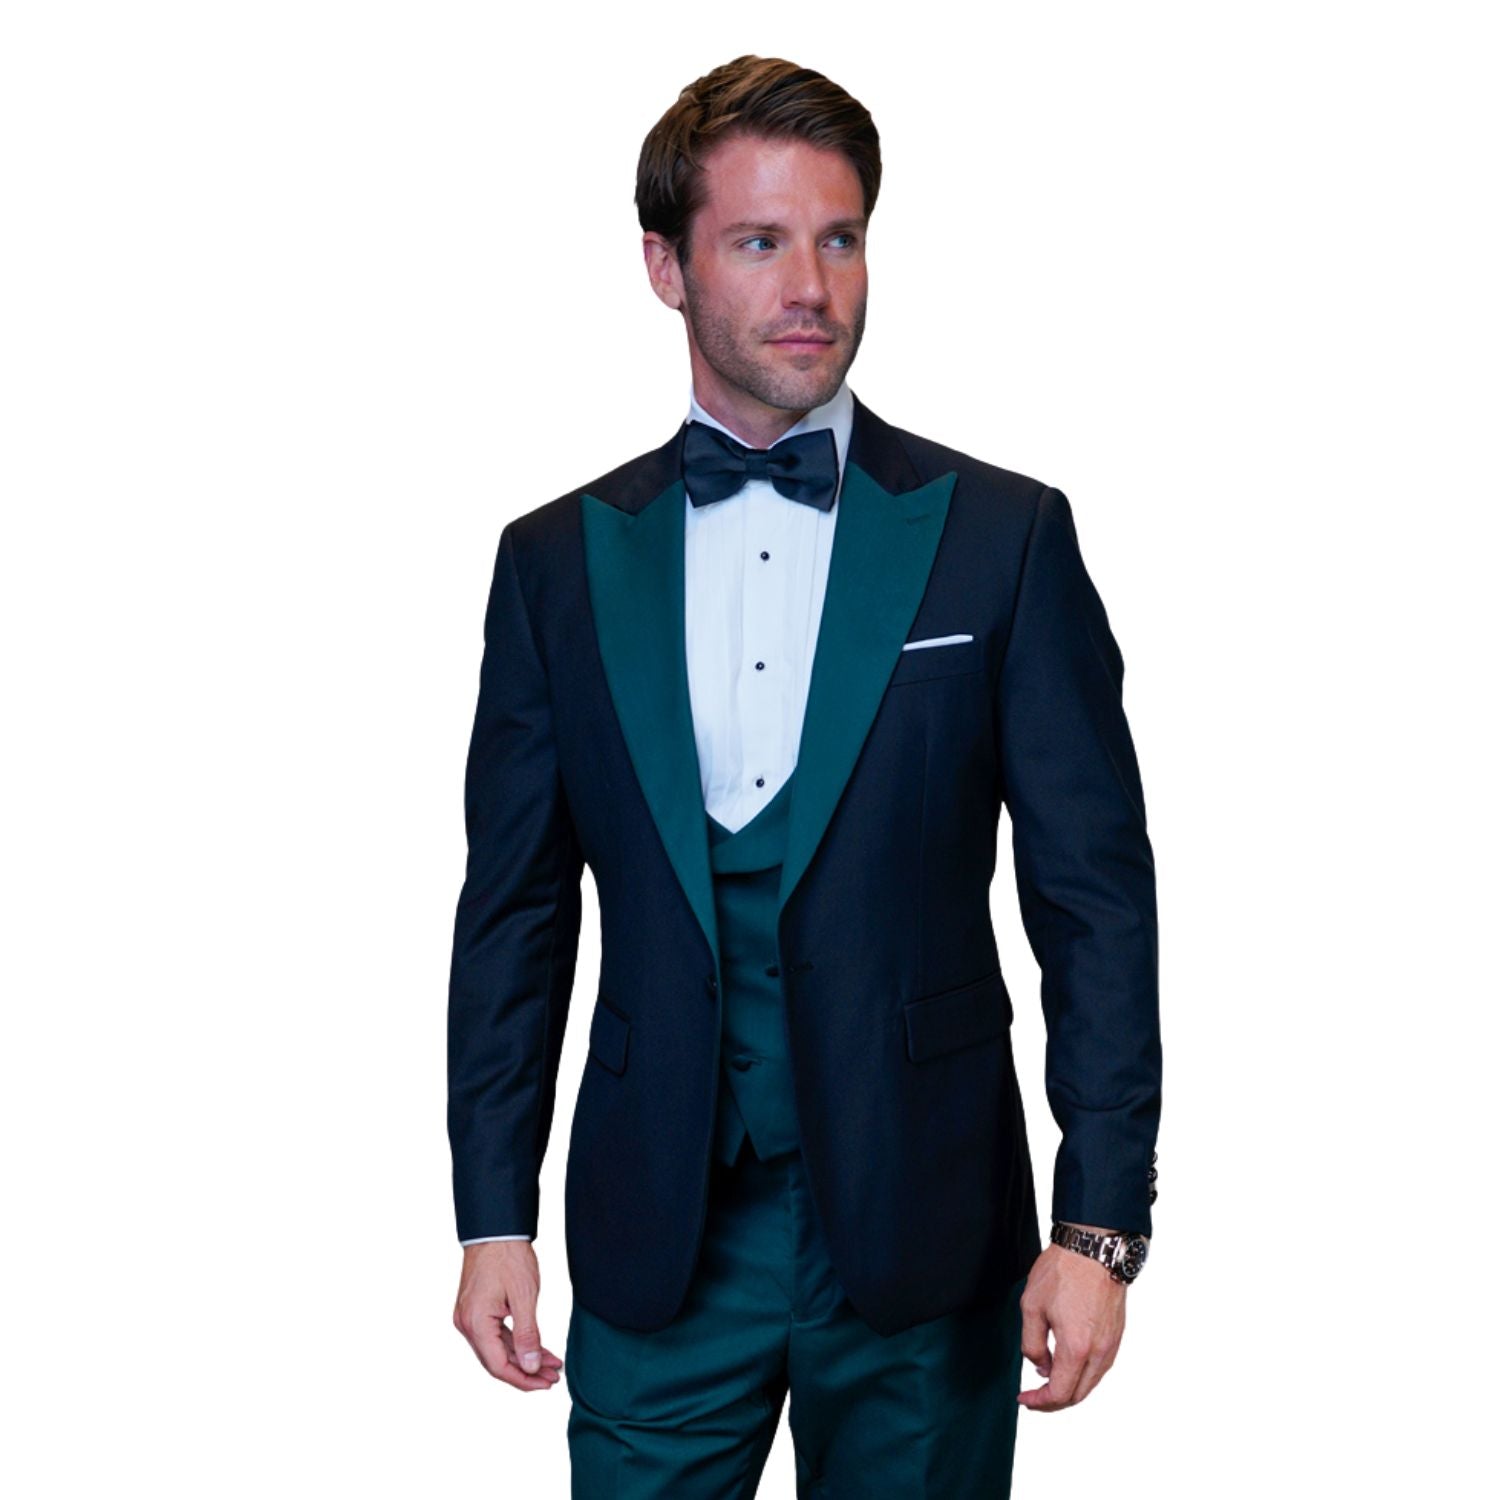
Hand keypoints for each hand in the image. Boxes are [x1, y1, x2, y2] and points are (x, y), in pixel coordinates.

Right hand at [453, 1241, 563, 1390]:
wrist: (495, 1228)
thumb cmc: (509, 1257)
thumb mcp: (525, 1296)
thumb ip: (527, 1335)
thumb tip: (532, 1367)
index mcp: (476, 1322)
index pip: (499, 1365)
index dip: (524, 1379)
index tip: (546, 1383)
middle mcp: (466, 1323)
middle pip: (496, 1361)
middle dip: (527, 1371)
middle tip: (553, 1376)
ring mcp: (468, 1317)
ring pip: (496, 1349)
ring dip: (523, 1358)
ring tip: (551, 1364)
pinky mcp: (474, 1310)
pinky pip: (494, 1335)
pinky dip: (515, 1343)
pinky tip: (535, 1348)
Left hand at [1017, 1233, 1126, 1411]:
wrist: (1095, 1248)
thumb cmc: (1063, 1271)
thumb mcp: (1032, 1306)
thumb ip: (1032, 1343)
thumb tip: (1041, 1366)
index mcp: (1076, 1348)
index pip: (1059, 1393)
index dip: (1039, 1402)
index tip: (1024, 1399)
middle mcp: (1099, 1352)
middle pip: (1078, 1395)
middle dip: (1054, 1401)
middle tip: (1034, 1395)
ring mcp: (1111, 1344)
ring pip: (1091, 1383)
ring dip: (1070, 1388)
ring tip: (1047, 1377)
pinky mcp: (1116, 1334)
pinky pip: (1100, 1367)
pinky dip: (1083, 1374)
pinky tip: (1068, 1363)